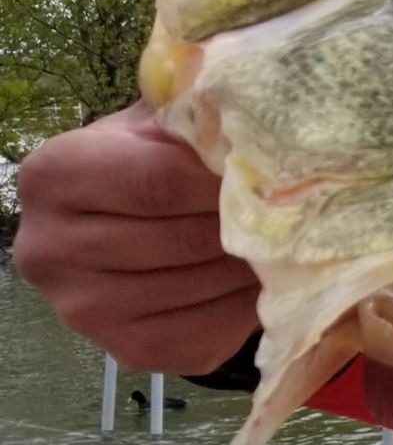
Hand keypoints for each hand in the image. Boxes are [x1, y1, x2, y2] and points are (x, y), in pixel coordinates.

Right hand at [13, 104, 255, 372]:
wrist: (126, 223)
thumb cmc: (153, 160)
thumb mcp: (163, 121)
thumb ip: (196, 106)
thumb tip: (254, 94)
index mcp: (53, 175)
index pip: (156, 183)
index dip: (221, 181)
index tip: (266, 173)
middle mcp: (49, 248)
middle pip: (183, 239)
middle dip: (245, 224)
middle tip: (291, 211)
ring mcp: (82, 309)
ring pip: (201, 285)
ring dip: (254, 265)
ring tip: (279, 241)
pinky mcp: (127, 351)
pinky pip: (209, 331)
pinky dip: (247, 305)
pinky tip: (258, 280)